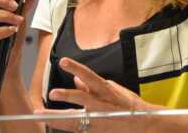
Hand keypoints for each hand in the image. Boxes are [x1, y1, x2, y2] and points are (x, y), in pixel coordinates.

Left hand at [36, 57, 157, 131]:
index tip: (63, 61)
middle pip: (82, 99)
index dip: (76, 68)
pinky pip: (79, 131)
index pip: (89, 76)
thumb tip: (76, 80)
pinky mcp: (96, 132)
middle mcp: (102, 104)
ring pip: (75, 119)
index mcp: (105, 90)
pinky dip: (66, 128)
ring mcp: (99, 120)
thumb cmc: (128, 106)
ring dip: (58, 117)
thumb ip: (92, 86)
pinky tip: (52, 125)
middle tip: (52, 93)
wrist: (144, 125)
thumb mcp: (113, 90)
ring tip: (43, 115)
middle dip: (67, 95)